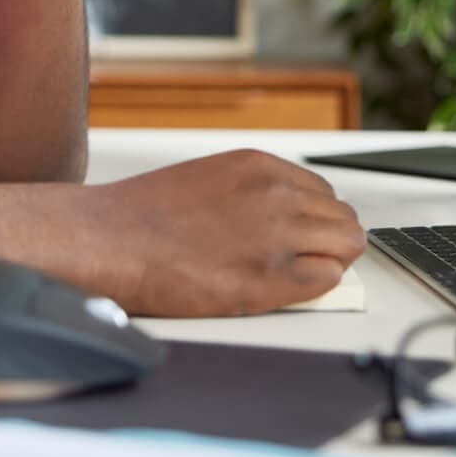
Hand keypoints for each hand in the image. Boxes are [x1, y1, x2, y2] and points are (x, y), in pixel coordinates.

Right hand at [88, 150, 366, 316]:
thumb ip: (253, 192)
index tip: (305, 236)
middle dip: (330, 242)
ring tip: (298, 276)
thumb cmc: (146, 216)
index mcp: (260, 167)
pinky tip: (288, 289)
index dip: (316, 220)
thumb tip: (283, 216)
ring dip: (329, 262)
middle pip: (342, 219)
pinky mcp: (269, 278)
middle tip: (308, 260)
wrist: (110, 240)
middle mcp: (276, 194)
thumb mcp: (210, 178)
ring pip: (346, 246)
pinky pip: (327, 280)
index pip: (323, 192)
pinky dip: (316, 287)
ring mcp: (276, 235)